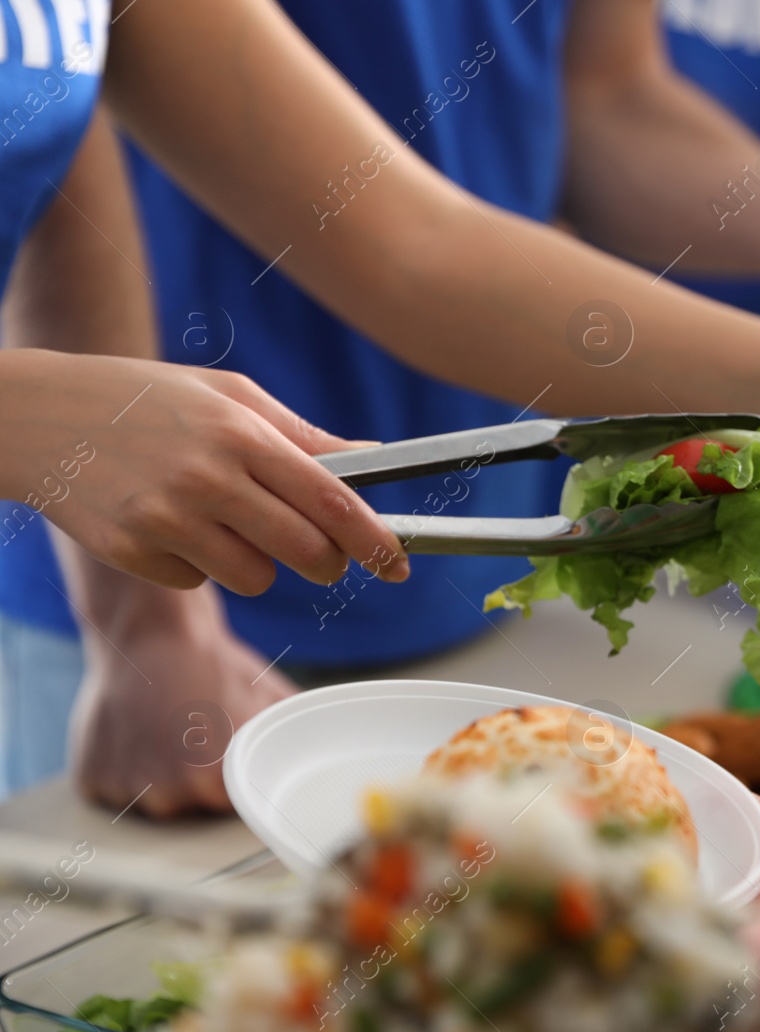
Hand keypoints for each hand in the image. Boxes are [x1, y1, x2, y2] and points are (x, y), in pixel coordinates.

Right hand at [2, 350, 406, 594]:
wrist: (34, 415)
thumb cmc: (145, 398)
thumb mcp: (227, 396)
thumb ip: (302, 435)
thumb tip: (372, 461)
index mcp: (240, 434)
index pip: (331, 501)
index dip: (374, 539)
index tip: (398, 562)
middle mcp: (206, 479)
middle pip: (307, 552)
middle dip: (329, 562)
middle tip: (325, 554)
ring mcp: (165, 519)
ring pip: (257, 578)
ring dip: (261, 563)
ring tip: (229, 522)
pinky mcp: (131, 551)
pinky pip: (200, 581)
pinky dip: (201, 564)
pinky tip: (173, 524)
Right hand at [65, 564, 295, 817]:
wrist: (151, 635)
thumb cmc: (215, 667)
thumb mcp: (270, 701)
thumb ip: (291, 739)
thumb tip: (327, 755)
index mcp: (218, 783)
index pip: (237, 811)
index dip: (240, 787)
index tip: (238, 768)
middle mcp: (169, 796)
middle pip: (194, 810)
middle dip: (200, 783)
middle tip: (198, 740)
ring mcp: (126, 792)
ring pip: (155, 803)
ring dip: (161, 779)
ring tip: (166, 733)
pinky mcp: (91, 783)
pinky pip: (117, 792)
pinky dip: (126, 771)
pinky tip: (137, 735)